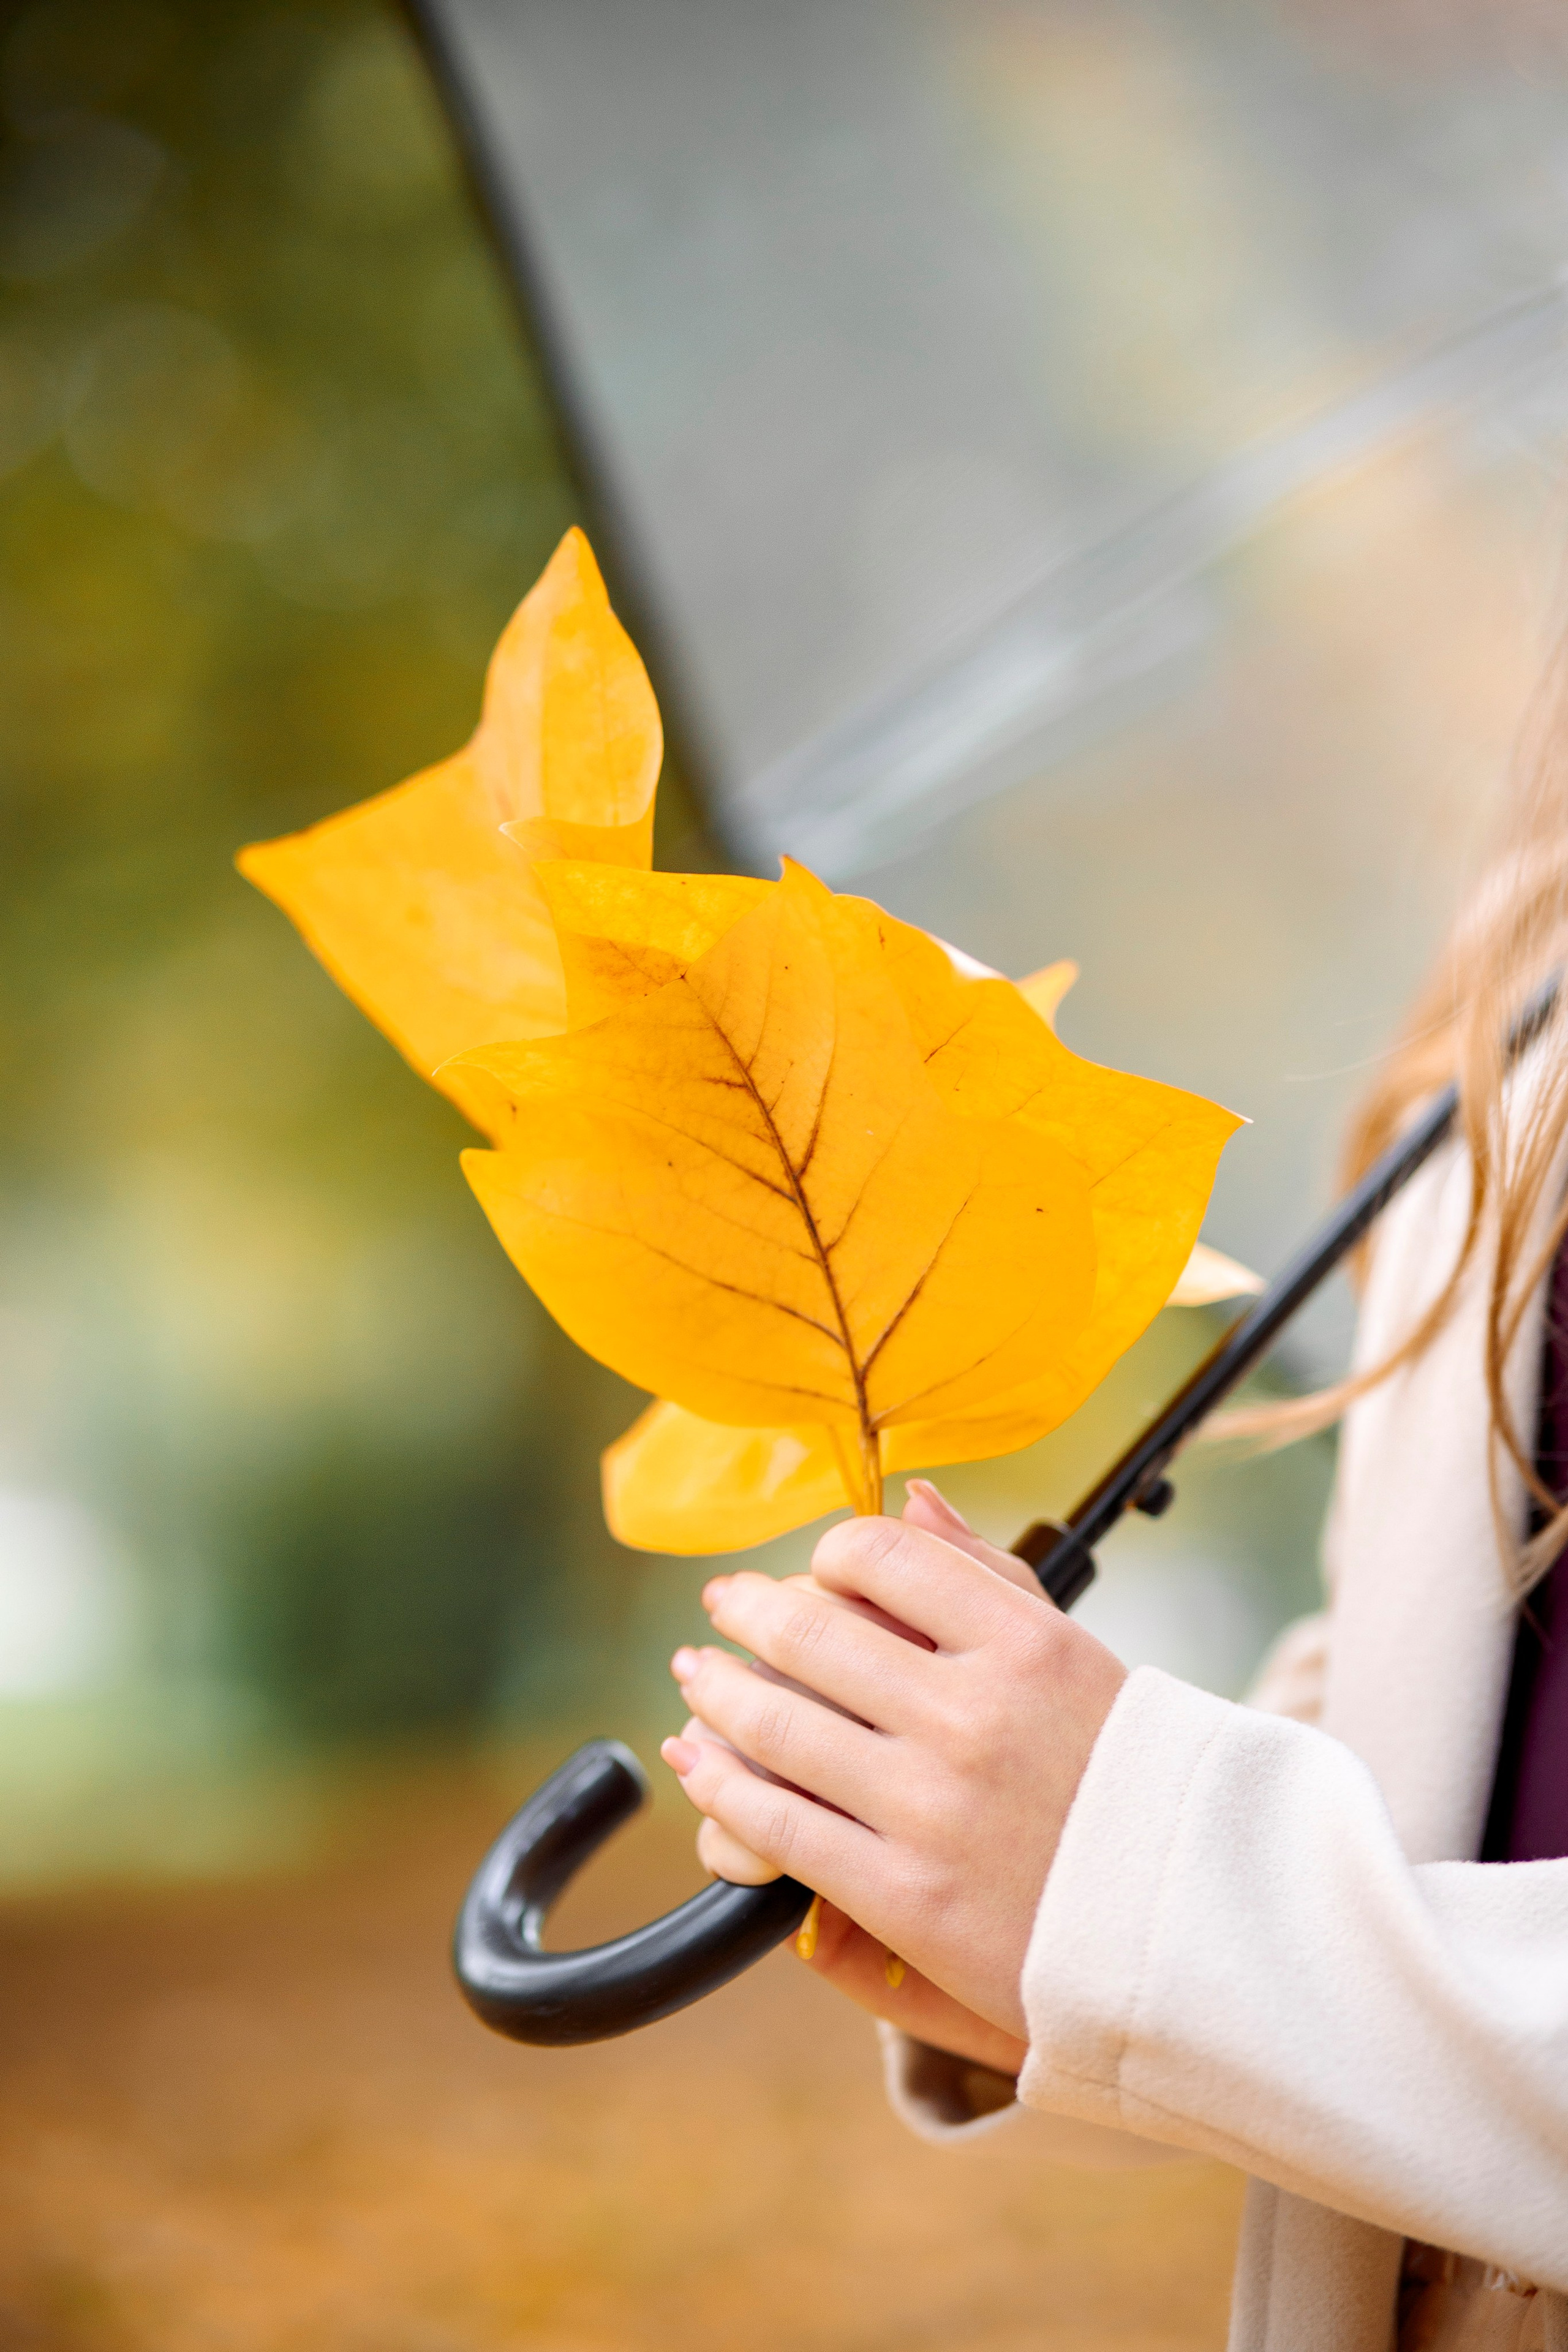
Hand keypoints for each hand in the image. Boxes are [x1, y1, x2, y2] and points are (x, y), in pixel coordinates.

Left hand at [661, 1483, 1125, 2043]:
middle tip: (723, 1605)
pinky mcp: (905, 1896)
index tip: (815, 1569)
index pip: (880, 1555)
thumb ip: (988, 1574)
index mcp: (1025, 1645)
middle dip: (748, 1612)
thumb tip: (911, 1498)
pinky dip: (720, 1783)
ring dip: (717, 1690)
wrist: (1192, 1927)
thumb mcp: (1077, 1656)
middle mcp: (974, 1716)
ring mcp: (934, 1809)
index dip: (828, 1553)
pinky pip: (778, 1823)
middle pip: (811, 1631)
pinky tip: (698, 1759)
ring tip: (699, 1673)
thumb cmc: (1124, 1779)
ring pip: (779, 1724)